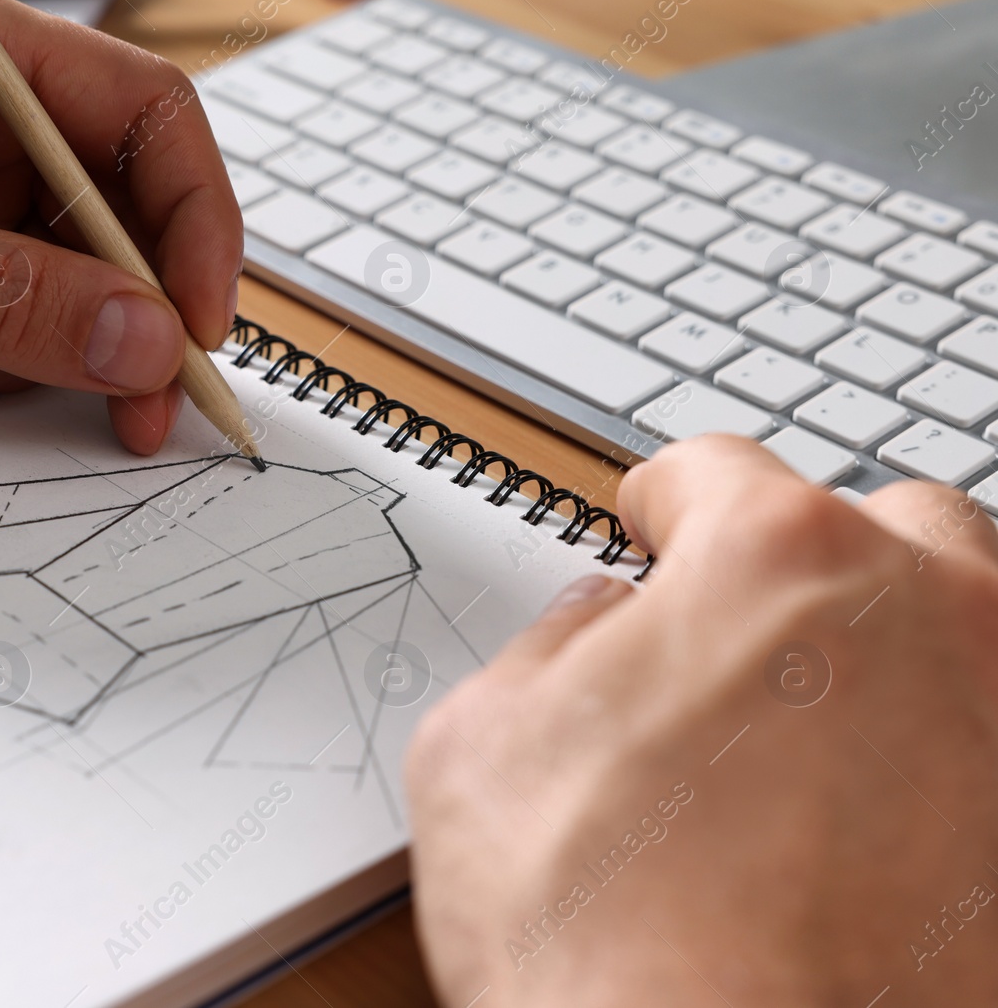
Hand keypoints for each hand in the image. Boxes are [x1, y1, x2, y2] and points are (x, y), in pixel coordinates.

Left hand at [0, 0, 240, 453]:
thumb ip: (0, 291)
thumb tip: (139, 336)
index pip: (137, 116)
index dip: (188, 218)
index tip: (197, 321)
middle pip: (116, 213)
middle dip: (129, 311)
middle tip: (142, 403)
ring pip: (66, 288)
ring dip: (34, 350)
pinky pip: (4, 334)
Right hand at [405, 436, 997, 1005]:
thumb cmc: (611, 954)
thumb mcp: (478, 749)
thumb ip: (543, 646)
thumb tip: (591, 631)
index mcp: (777, 558)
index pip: (716, 470)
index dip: (663, 508)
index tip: (658, 535)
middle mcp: (932, 613)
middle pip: (883, 522)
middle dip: (807, 568)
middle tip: (742, 648)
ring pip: (972, 626)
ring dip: (900, 654)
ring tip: (822, 742)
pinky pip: (994, 747)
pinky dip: (950, 768)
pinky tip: (879, 834)